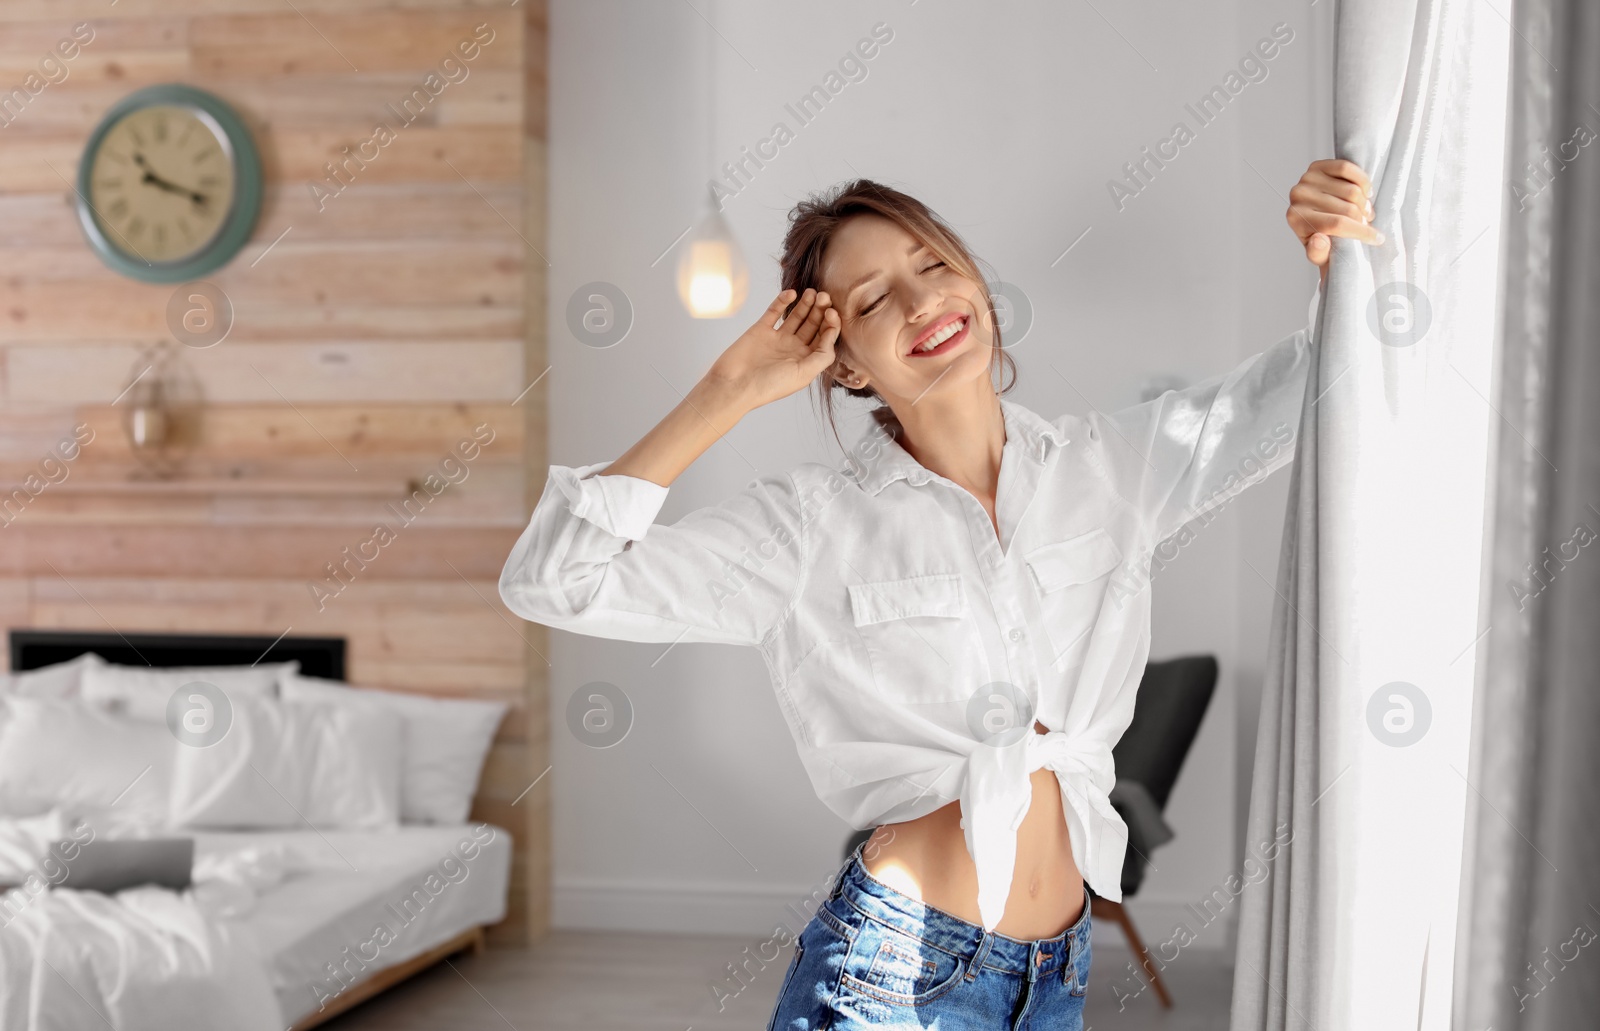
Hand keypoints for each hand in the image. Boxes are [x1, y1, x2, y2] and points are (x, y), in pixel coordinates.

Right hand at [703, 287, 839, 412]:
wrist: (734, 385)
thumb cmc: (768, 386)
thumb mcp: (803, 375)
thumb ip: (821, 357)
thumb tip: (831, 336)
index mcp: (806, 360)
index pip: (824, 338)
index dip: (831, 325)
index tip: (832, 313)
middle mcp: (794, 348)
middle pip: (813, 325)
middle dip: (820, 310)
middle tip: (825, 296)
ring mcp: (777, 338)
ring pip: (796, 316)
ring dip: (806, 304)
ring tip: (812, 292)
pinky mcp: (761, 330)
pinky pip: (774, 312)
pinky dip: (782, 301)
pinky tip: (791, 293)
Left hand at [1287, 159, 1381, 274]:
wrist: (1317, 220)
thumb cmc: (1321, 241)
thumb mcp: (1319, 255)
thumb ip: (1317, 253)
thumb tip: (1319, 240)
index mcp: (1296, 220)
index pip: (1337, 225)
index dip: (1361, 232)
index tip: (1378, 238)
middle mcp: (1297, 196)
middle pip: (1348, 208)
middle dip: (1363, 218)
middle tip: (1366, 222)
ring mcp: (1306, 179)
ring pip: (1352, 190)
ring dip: (1364, 203)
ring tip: (1364, 211)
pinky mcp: (1317, 165)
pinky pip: (1347, 168)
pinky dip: (1362, 181)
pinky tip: (1365, 193)